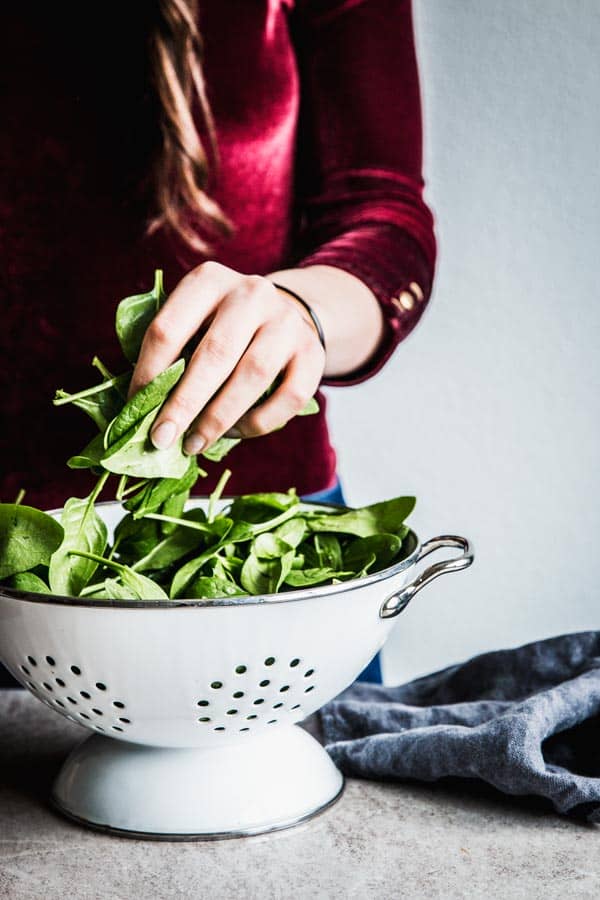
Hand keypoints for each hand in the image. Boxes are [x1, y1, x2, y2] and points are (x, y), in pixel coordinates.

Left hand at [128, 262, 325, 453]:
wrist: (286, 314)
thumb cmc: (222, 327)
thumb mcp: (193, 321)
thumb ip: (169, 353)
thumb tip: (139, 408)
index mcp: (208, 280)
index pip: (168, 328)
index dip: (148, 373)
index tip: (136, 407)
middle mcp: (251, 293)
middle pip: (214, 353)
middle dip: (184, 403)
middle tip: (161, 438)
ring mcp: (287, 322)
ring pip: (253, 375)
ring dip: (219, 417)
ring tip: (194, 443)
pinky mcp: (313, 352)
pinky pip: (287, 397)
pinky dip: (258, 422)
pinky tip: (234, 433)